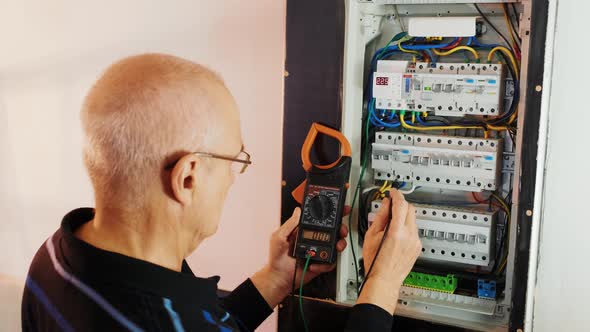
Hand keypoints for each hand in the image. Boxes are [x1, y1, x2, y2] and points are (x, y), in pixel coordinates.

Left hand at [251, 207, 348, 307]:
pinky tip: (314, 264)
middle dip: (341, 228)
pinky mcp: (321, 264)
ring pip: (336, 245)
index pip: (320, 220)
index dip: (330, 214)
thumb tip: (297, 211)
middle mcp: (314, 240)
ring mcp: (318, 251)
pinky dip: (325, 264)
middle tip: (341, 230)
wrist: (279, 278)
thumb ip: (290, 224)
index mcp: (305, 231)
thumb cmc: (277, 258)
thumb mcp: (279, 237)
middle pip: (333, 231)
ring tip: (335, 247)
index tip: (338, 209)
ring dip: (339, 244)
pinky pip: (330, 262)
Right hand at [356, 189, 421, 313]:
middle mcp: (409, 236)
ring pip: (413, 220)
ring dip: (404, 217)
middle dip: (401, 204)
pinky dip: (406, 228)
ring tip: (391, 224)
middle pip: (411, 209)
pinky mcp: (418, 247)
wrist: (384, 280)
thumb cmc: (375, 262)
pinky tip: (396, 235)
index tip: (393, 192)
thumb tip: (385, 204)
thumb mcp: (371, 236)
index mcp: (396, 232)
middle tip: (392, 205)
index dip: (397, 195)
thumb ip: (380, 217)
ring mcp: (415, 242)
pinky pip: (414, 231)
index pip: (401, 205)